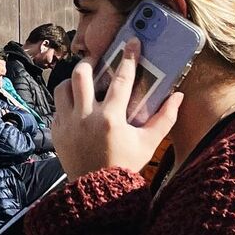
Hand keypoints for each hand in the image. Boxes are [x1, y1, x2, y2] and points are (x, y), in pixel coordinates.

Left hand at [51, 45, 184, 179]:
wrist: (97, 192)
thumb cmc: (126, 166)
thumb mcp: (149, 143)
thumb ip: (164, 118)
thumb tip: (177, 96)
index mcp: (110, 119)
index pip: (121, 79)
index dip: (128, 58)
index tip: (132, 42)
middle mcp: (85, 118)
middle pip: (80, 75)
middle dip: (89, 62)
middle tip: (97, 60)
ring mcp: (67, 125)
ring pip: (63, 88)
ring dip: (73, 81)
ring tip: (83, 82)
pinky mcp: (56, 132)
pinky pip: (57, 108)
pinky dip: (66, 103)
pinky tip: (77, 105)